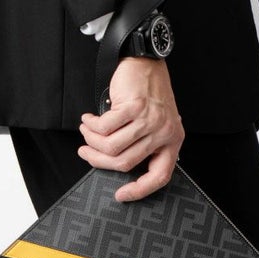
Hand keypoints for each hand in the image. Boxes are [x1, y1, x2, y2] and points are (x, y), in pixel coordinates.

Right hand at [78, 56, 184, 200]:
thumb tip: (115, 165)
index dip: (139, 190)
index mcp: (172, 142)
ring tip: (86, 133)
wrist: (146, 62)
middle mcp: (164, 132)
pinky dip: (91, 126)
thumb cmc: (149, 94)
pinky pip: (105, 127)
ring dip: (92, 141)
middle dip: (99, 161)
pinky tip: (89, 120)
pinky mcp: (134, 107)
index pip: (159, 176)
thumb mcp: (156, 124)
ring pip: (112, 146)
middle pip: (125, 162)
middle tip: (86, 153)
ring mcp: (149, 120)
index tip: (121, 195)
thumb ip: (145, 145)